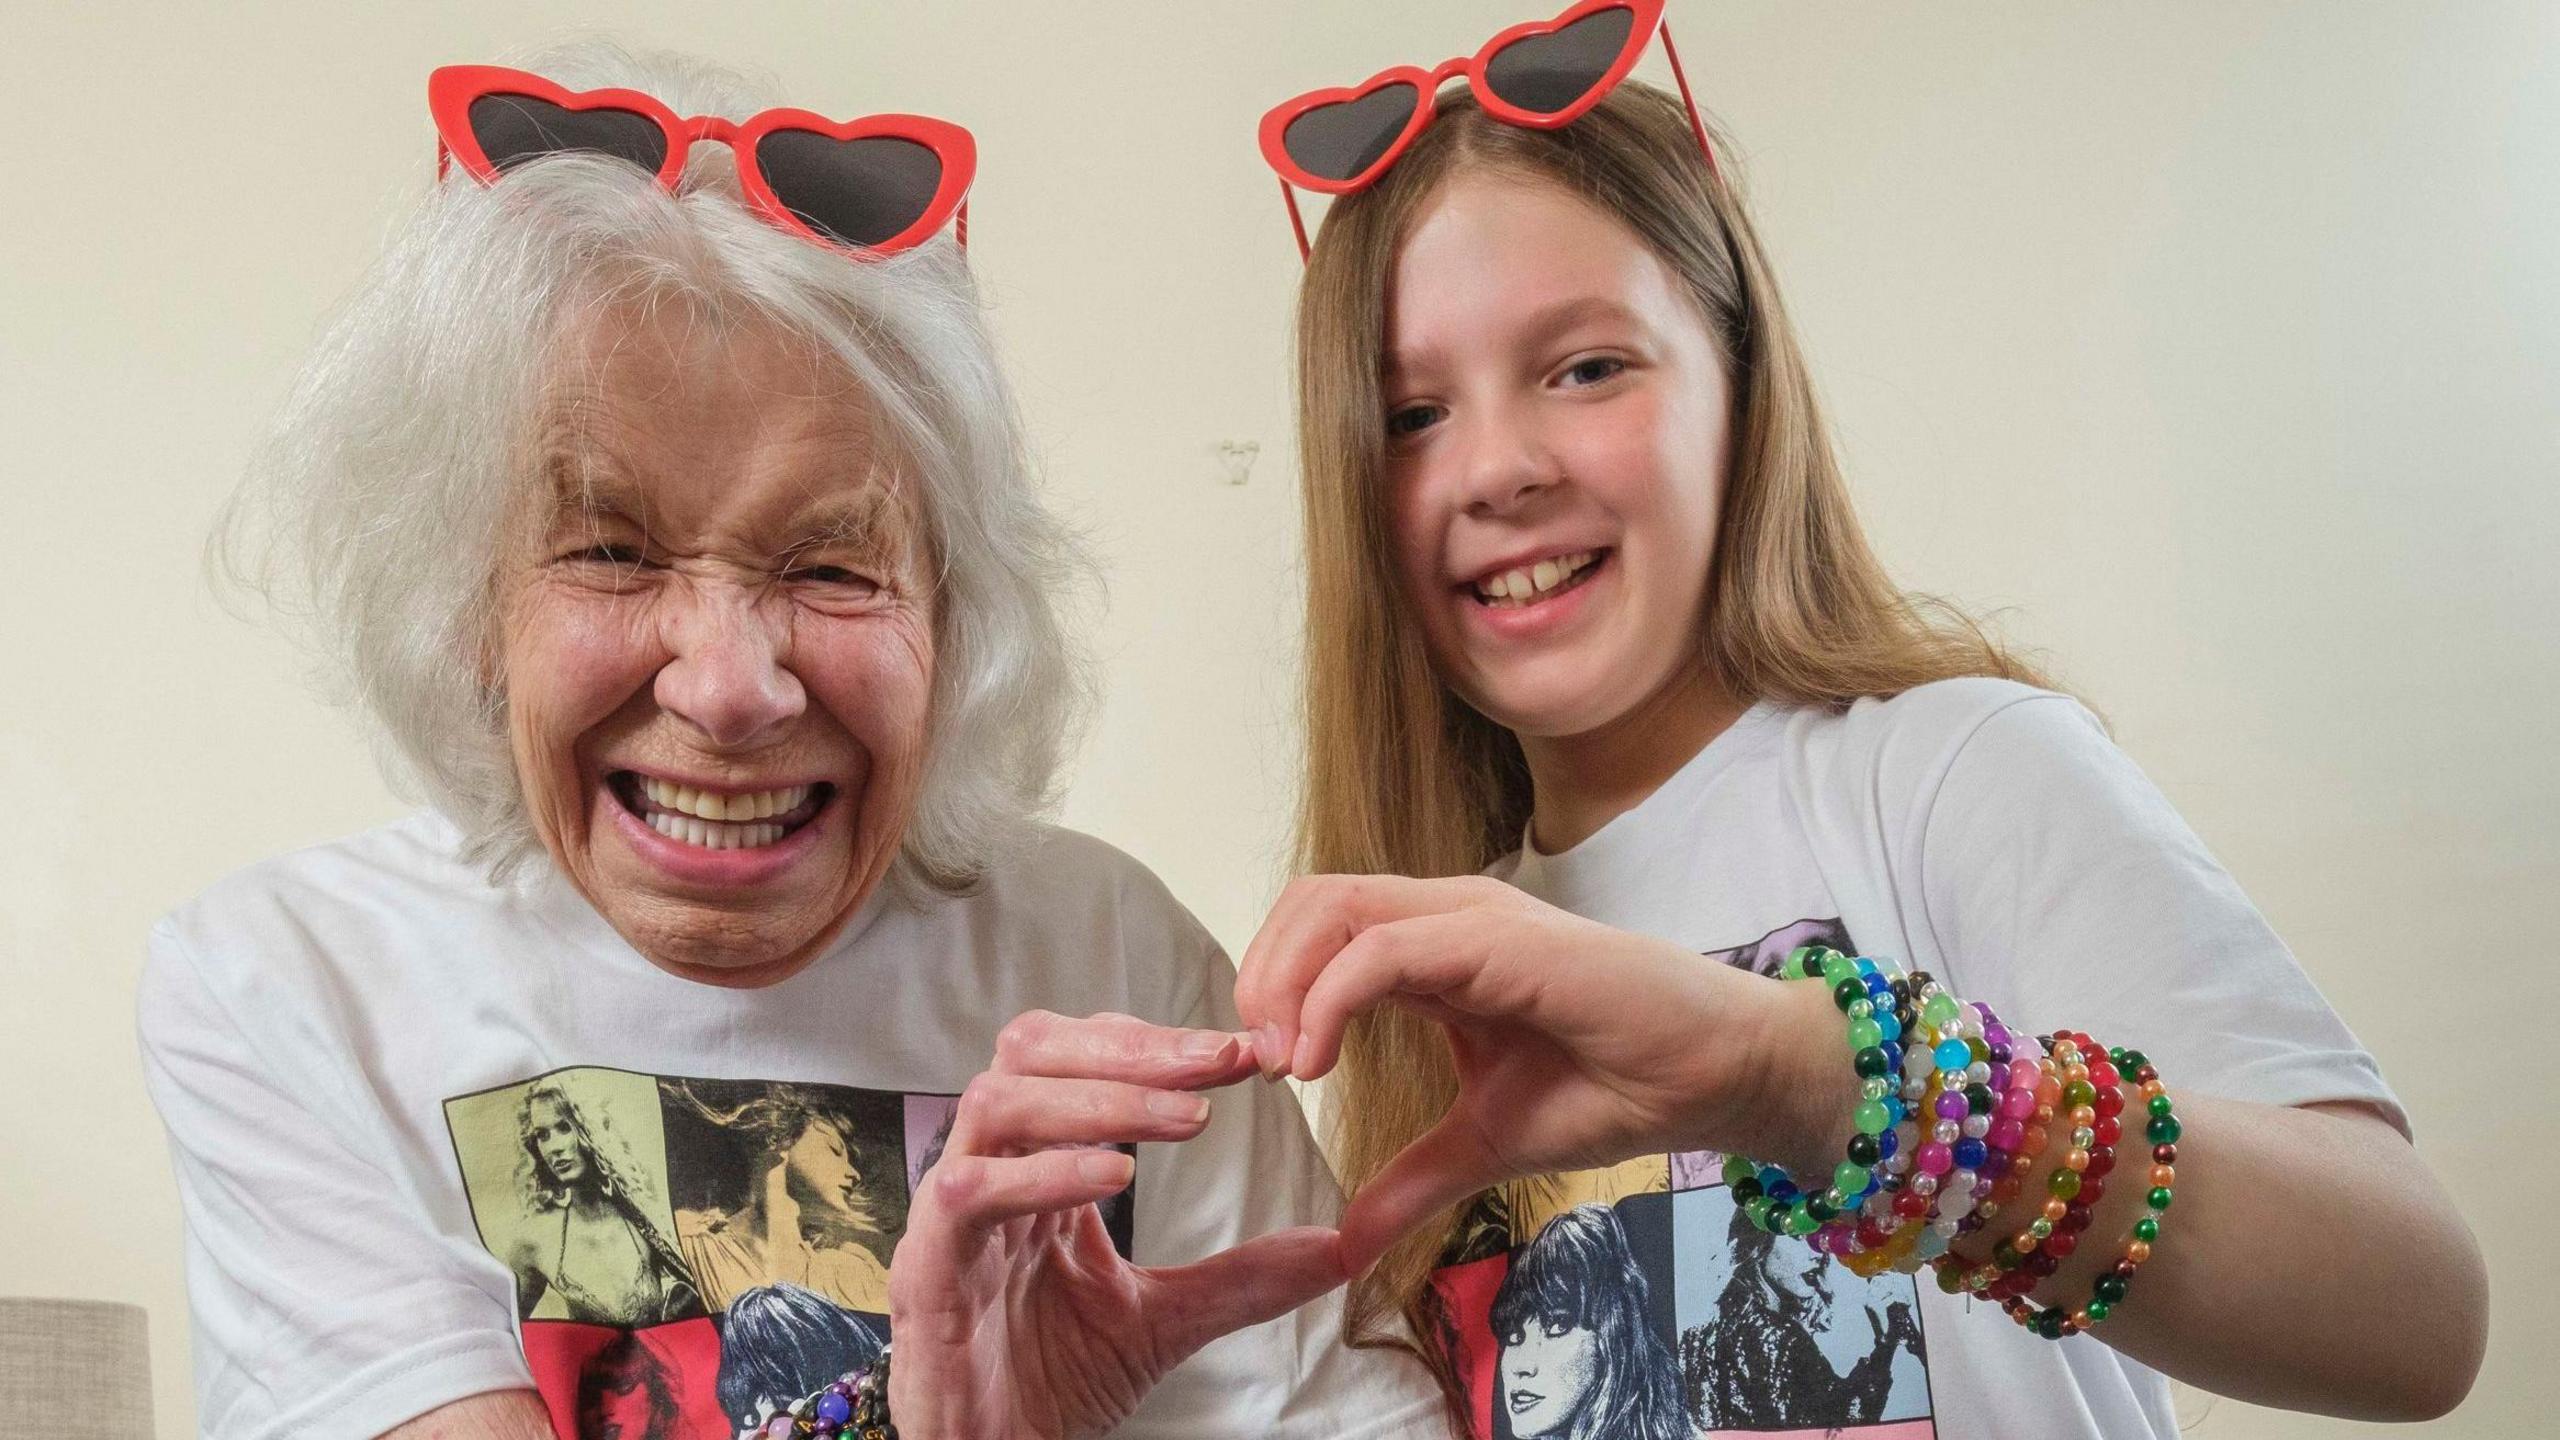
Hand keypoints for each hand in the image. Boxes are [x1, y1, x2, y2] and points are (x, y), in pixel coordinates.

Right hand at [887, 1011, 1349, 1439]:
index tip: (1252, 1054)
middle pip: (1036, 1048)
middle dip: (1133, 1046)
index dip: (1165, 1045)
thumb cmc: (1051, 1380)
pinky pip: (968, 1192)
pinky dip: (1041, 1174)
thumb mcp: (1166, 1319)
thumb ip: (1243, 1279)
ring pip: (1000, 1100)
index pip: (1091, 1059)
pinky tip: (1114, 1177)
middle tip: (1222, 1059)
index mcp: (1042, 1161)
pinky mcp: (926, 1265)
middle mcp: (994, 1164)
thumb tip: (1342, 1249)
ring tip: (1187, 1119)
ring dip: (1100, 1098)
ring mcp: (953, 1211)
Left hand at [1233, 875, 1849, 1272]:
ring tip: (1280, 1058)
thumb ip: (1414, 1177)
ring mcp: (1475, 918)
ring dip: (1283, 979)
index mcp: (1438, 947)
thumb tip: (1347, 1240)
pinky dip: (1329, 998)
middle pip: (1313, 901)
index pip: (1323, 926)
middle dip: (1262, 972)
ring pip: (1335, 906)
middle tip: (1254, 1058)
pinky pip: (1385, 950)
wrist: (1717, 1078)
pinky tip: (1316, 1059)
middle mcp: (1449, 915)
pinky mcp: (1501, 940)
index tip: (1265, 1068)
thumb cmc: (1619, 1087)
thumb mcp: (1487, 1142)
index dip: (1274, 984)